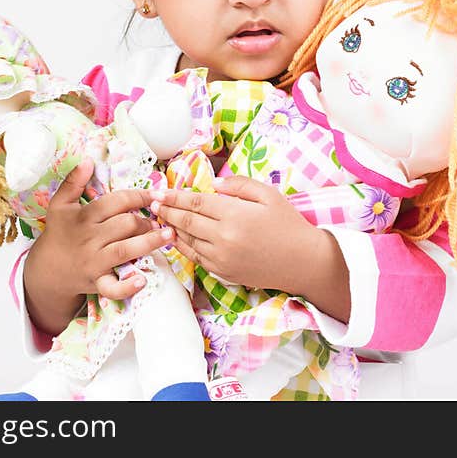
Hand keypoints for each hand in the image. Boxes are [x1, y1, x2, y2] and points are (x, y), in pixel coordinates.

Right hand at [23, 161, 173, 335]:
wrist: (46, 270)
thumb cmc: (59, 233)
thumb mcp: (59, 204)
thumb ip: (73, 181)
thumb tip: (88, 160)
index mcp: (83, 217)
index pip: (115, 202)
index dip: (139, 196)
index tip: (155, 195)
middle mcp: (89, 239)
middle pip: (125, 225)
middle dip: (146, 221)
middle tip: (160, 219)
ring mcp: (93, 262)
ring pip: (125, 250)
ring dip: (150, 243)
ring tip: (169, 236)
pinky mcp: (96, 282)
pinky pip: (113, 287)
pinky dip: (128, 286)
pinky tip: (143, 280)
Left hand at [150, 175, 323, 293]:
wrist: (303, 262)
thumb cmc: (288, 224)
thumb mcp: (269, 195)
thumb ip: (239, 185)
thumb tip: (213, 185)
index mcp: (235, 215)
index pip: (195, 202)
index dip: (174, 196)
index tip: (159, 191)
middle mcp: (224, 238)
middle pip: (186, 221)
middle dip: (167, 210)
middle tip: (153, 202)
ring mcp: (222, 258)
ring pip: (188, 240)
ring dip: (172, 227)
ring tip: (160, 217)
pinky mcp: (223, 272)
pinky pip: (195, 257)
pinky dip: (183, 246)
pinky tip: (177, 237)